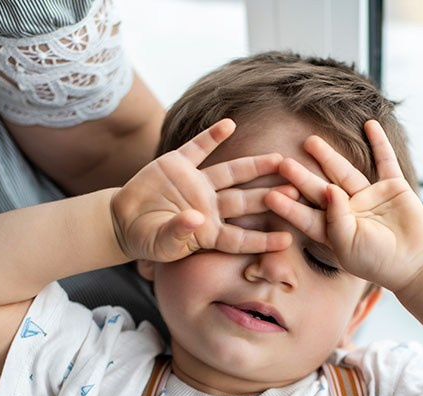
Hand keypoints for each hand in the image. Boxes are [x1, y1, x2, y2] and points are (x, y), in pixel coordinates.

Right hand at [110, 118, 290, 262]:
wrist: (124, 220)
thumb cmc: (147, 239)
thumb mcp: (160, 243)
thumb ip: (177, 233)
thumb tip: (195, 218)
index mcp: (208, 231)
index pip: (240, 238)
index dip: (263, 239)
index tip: (287, 239)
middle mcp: (209, 206)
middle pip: (245, 201)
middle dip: (271, 195)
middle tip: (298, 189)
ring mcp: (196, 183)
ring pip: (231, 172)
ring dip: (254, 165)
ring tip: (279, 158)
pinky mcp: (178, 164)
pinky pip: (198, 147)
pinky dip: (212, 135)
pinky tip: (230, 124)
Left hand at [266, 120, 422, 292]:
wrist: (415, 261)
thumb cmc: (378, 260)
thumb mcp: (348, 245)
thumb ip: (336, 219)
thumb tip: (328, 189)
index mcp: (334, 231)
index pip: (306, 216)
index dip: (288, 206)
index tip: (269, 195)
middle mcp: (349, 211)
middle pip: (320, 190)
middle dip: (301, 177)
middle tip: (282, 162)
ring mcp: (370, 197)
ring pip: (345, 172)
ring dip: (329, 157)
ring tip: (310, 141)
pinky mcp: (392, 187)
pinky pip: (385, 161)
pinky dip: (379, 143)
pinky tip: (369, 124)